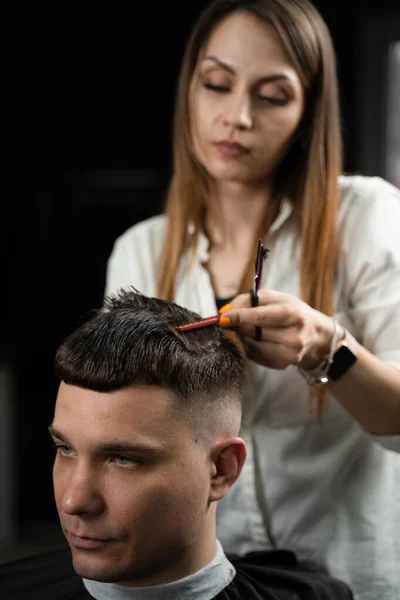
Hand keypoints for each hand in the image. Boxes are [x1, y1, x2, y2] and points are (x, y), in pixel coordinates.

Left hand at [219, 290, 336, 370]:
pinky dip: (249, 347)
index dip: (239, 317)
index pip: (260, 317)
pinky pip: (255, 357)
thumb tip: (225, 312)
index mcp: (292, 314)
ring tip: (247, 328)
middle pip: (253, 332)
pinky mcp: (284, 365)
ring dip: (243, 337)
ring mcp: (290, 354)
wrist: (315, 335)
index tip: (222, 318)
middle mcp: (293, 336)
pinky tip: (256, 339)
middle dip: (238, 325)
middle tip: (232, 319)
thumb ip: (249, 299)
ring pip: (252, 346)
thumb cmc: (292, 312)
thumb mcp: (276, 298)